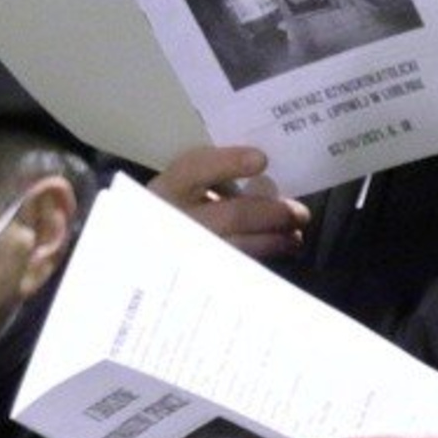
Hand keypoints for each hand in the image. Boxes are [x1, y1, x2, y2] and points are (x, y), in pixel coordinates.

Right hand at [151, 144, 308, 261]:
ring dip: (274, 241)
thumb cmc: (172, 210)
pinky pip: (236, 269)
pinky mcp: (196, 277)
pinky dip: (261, 260)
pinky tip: (279, 250)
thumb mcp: (185, 188)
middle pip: (231, 216)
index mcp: (169, 188)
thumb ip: (218, 180)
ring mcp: (185, 253)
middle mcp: (174, 220)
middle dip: (271, 214)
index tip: (262, 160)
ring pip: (238, 248)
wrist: (137, 256)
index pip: (195, 169)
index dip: (229, 163)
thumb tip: (266, 186)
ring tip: (295, 236)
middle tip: (300, 213)